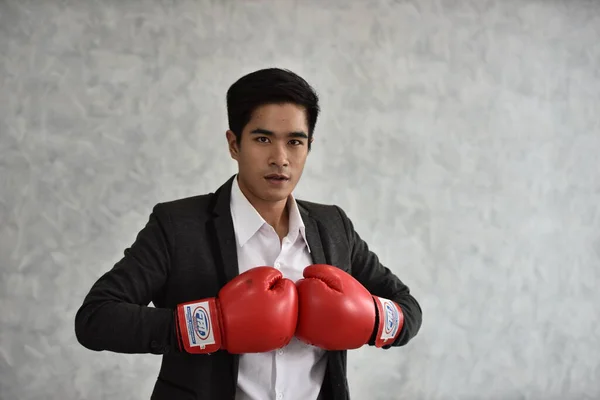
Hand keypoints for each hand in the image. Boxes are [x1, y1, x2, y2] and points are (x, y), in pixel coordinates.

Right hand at [175, 266, 297, 353]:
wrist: (218, 325)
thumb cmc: (236, 303)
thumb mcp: (258, 276)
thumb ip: (275, 275)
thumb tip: (281, 281)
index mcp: (288, 307)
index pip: (289, 287)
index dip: (273, 284)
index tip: (262, 290)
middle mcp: (288, 326)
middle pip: (288, 303)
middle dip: (275, 299)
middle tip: (257, 301)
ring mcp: (279, 338)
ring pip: (281, 317)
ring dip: (272, 312)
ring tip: (255, 312)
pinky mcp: (270, 346)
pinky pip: (273, 330)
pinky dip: (266, 325)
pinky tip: (254, 322)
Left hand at [295, 264, 403, 349]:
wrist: (371, 325)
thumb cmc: (357, 301)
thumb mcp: (339, 277)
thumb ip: (317, 270)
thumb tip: (304, 274)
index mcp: (310, 300)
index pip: (300, 285)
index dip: (315, 282)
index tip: (328, 288)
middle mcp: (305, 319)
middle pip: (297, 300)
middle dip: (310, 296)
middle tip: (330, 300)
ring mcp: (307, 333)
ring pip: (299, 313)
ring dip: (310, 309)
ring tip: (329, 310)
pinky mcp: (311, 341)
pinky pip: (304, 326)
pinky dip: (312, 321)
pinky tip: (326, 320)